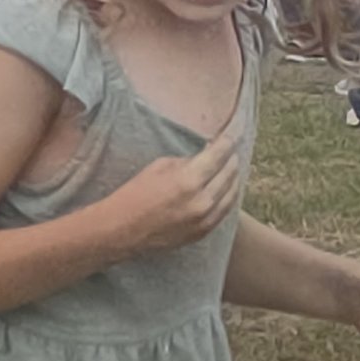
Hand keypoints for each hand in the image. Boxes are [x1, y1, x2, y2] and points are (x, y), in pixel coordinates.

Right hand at [105, 115, 246, 253]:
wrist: (121, 230)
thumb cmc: (135, 194)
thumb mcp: (159, 166)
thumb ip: (187, 160)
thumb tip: (208, 153)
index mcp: (188, 180)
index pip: (220, 152)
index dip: (231, 137)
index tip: (238, 128)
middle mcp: (201, 201)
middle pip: (230, 171)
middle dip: (231, 156)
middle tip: (231, 146)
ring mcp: (204, 219)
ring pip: (233, 192)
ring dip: (233, 176)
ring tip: (232, 164)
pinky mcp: (203, 232)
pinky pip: (226, 210)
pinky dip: (229, 195)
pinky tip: (228, 187)